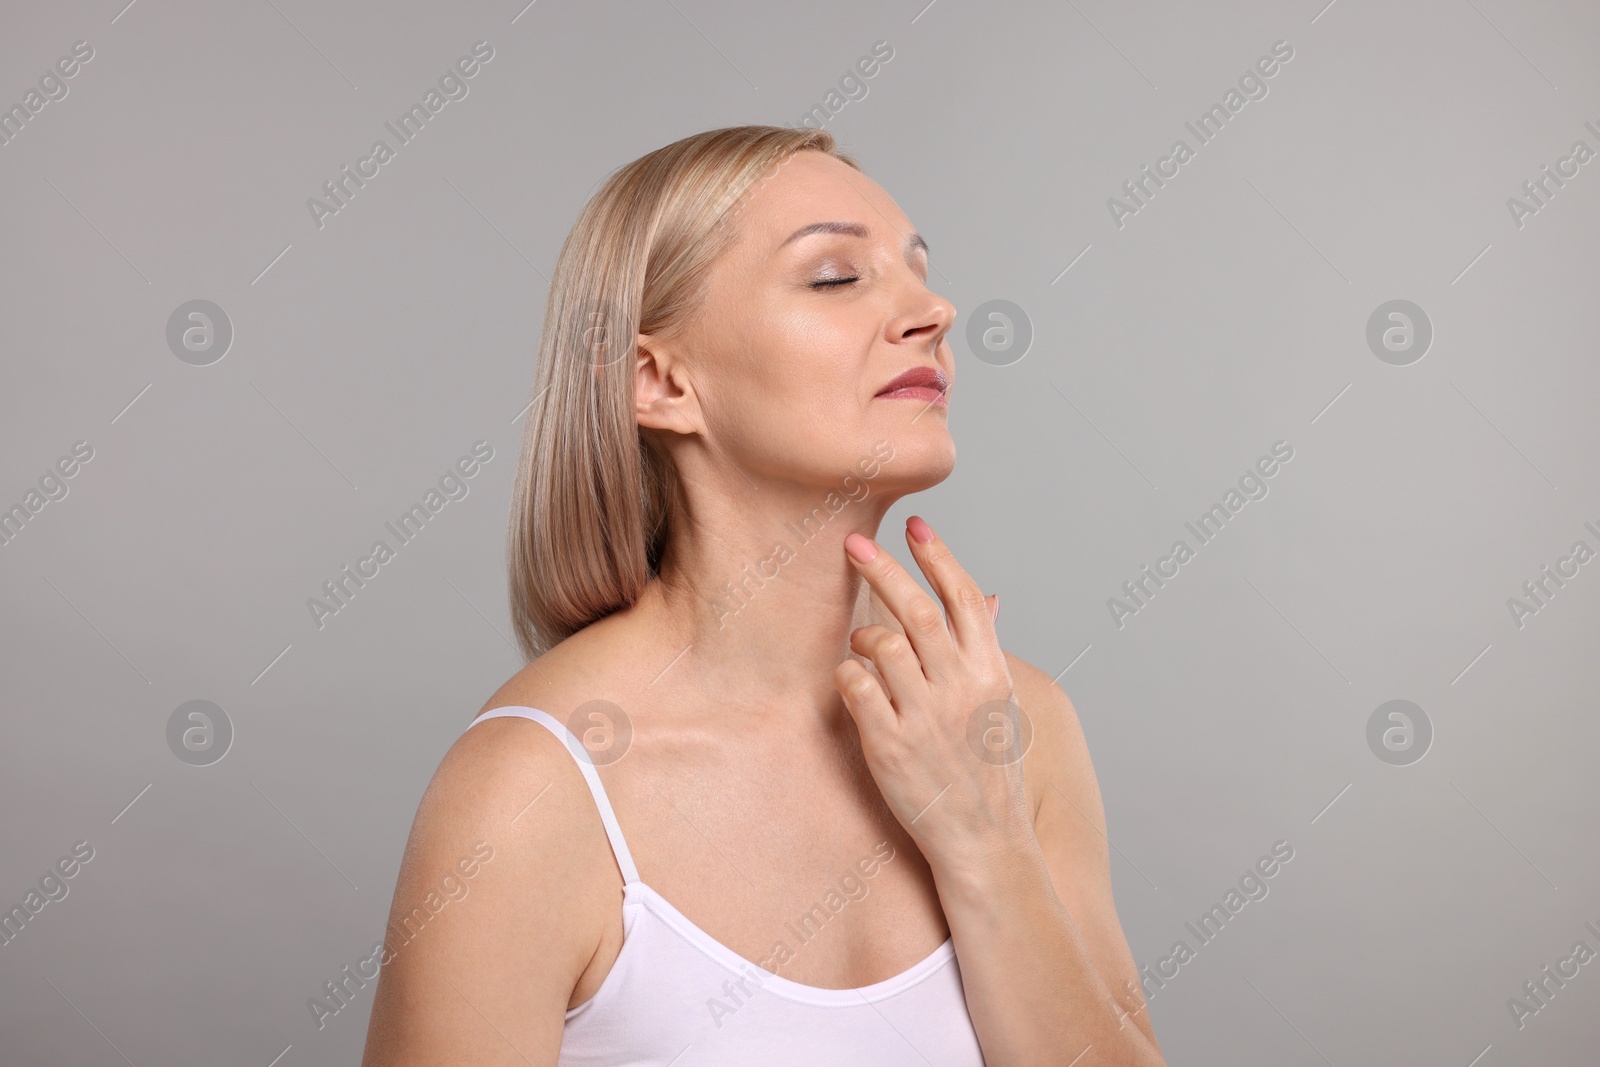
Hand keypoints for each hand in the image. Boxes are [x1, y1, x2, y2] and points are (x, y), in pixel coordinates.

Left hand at [835, 516, 1031, 873]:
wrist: (985, 843)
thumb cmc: (989, 773)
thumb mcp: (1001, 706)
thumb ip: (986, 650)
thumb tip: (989, 598)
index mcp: (990, 673)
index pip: (964, 597)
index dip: (938, 555)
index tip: (915, 525)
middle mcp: (960, 687)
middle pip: (917, 609)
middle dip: (883, 568)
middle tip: (854, 542)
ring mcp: (925, 715)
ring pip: (882, 644)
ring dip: (862, 632)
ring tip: (857, 639)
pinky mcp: (890, 745)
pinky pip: (856, 686)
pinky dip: (847, 673)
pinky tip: (850, 680)